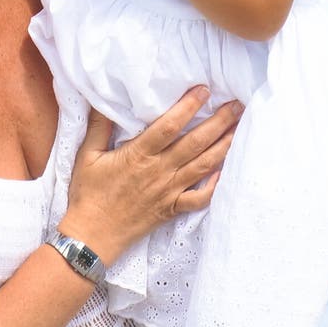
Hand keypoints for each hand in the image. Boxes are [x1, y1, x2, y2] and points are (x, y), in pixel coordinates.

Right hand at [59, 87, 241, 265]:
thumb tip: (103, 98)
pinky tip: (225, 171)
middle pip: (194, 143)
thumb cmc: (89, 193)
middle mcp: (159, 171)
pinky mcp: (172, 208)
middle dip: (218, 122)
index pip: (169, 126)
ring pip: (203, 166)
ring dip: (223, 146)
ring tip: (240, 128)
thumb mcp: (87, 155)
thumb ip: (99, 125)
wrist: (93, 236)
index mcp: (139, 155)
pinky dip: (214, 186)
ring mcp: (168, 191)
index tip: (204, 90)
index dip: (188, 107)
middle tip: (236, 104)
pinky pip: (199, 199)